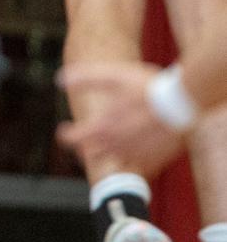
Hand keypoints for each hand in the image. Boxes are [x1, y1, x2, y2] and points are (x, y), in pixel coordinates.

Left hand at [57, 63, 184, 179]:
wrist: (181, 103)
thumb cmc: (146, 88)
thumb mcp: (112, 76)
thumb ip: (84, 78)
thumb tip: (59, 80)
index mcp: (103, 128)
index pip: (75, 139)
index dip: (66, 135)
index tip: (63, 130)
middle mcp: (117, 146)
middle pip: (92, 153)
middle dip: (85, 147)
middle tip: (85, 140)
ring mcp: (136, 155)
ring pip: (115, 160)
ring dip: (107, 153)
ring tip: (109, 142)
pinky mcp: (154, 159)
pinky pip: (137, 165)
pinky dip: (131, 159)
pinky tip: (133, 148)